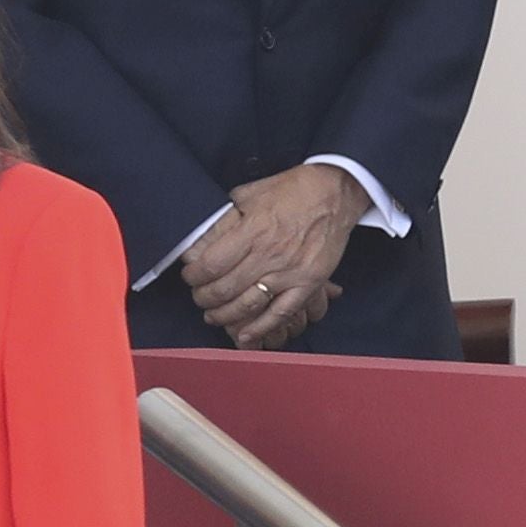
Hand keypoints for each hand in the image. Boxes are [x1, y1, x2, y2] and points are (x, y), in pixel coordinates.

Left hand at [180, 166, 368, 349]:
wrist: (335, 192)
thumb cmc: (293, 190)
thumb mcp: (250, 194)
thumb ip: (225, 218)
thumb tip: (201, 239)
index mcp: (252, 230)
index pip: (212, 265)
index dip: (194, 276)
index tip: (189, 277)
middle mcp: (269, 255)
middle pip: (225, 289)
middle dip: (204, 298)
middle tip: (199, 298)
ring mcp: (290, 272)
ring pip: (248, 305)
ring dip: (224, 316)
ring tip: (213, 316)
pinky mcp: (308, 284)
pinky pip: (281, 314)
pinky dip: (261, 329)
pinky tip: (244, 336)